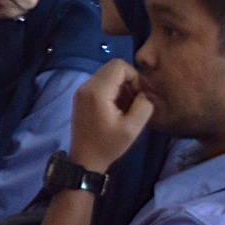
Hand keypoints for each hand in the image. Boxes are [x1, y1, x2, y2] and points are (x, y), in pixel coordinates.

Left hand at [69, 59, 151, 173]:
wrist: (85, 159)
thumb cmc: (108, 145)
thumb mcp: (132, 128)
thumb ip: (143, 106)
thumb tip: (144, 93)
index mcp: (97, 91)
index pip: (119, 65)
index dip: (134, 77)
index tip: (139, 95)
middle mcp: (86, 86)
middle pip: (112, 67)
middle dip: (128, 81)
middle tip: (134, 101)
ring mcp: (81, 90)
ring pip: (106, 74)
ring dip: (121, 86)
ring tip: (126, 107)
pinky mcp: (81, 96)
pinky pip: (100, 83)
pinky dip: (112, 90)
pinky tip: (116, 109)